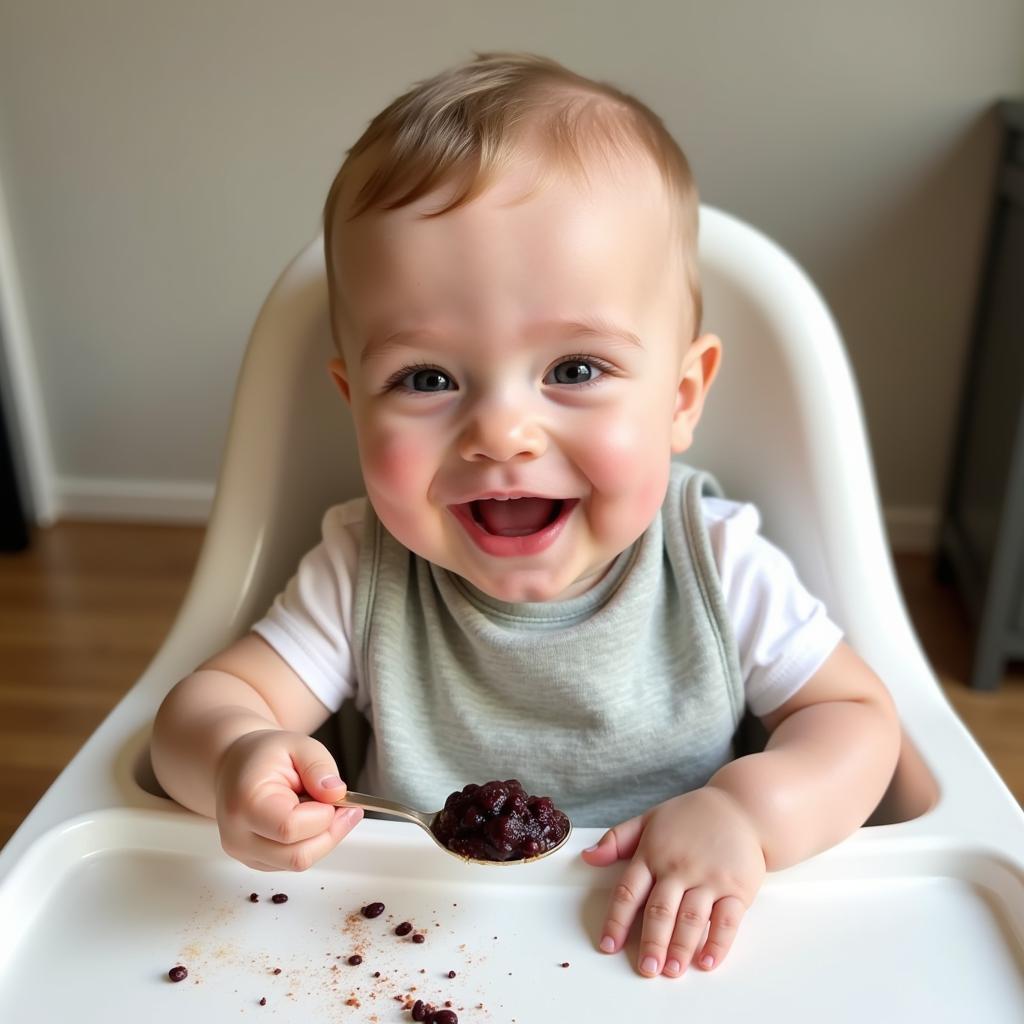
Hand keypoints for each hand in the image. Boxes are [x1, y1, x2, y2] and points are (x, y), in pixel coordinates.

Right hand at [214, 729, 362, 870]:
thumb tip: (336, 793)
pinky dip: (310, 844)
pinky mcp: (255, 861)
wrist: (236, 766)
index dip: (322, 816)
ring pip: (298, 863)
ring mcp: (244, 853)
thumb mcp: (298, 744)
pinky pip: (293, 863)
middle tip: (343, 806)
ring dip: (323, 839)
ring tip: (322, 809)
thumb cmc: (263, 756)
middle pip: (297, 856)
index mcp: (246, 803)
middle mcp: (238, 836)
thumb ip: (319, 766)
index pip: (290, 828)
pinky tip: (309, 821)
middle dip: (331, 832)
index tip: (334, 796)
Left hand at [581, 785, 765, 977]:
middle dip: (652, 942)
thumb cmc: (690, 817)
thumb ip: (617, 839)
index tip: (608, 946)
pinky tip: (707, 962)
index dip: (617, 920)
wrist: (741, 807)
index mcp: (653, 853)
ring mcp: (709, 877)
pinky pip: (727, 920)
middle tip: (646, 969)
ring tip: (671, 971)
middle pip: (661, 909)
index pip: (629, 891)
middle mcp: (679, 866)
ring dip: (680, 947)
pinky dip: (717, 943)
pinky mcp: (737, 887)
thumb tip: (587, 857)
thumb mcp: (649, 819)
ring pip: (691, 917)